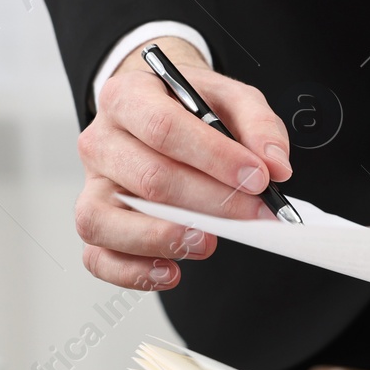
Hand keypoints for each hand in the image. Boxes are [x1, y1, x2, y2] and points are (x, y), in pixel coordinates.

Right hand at [73, 37, 291, 289]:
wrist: (158, 113)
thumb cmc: (191, 109)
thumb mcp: (230, 98)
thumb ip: (258, 124)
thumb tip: (275, 166)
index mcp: (128, 97)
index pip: (163, 128)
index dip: (214, 157)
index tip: (257, 178)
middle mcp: (101, 141)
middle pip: (148, 178)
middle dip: (209, 202)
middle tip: (252, 214)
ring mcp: (93, 185)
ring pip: (106, 220)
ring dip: (163, 238)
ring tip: (208, 243)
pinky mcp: (94, 222)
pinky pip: (99, 256)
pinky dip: (133, 272)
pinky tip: (172, 271)